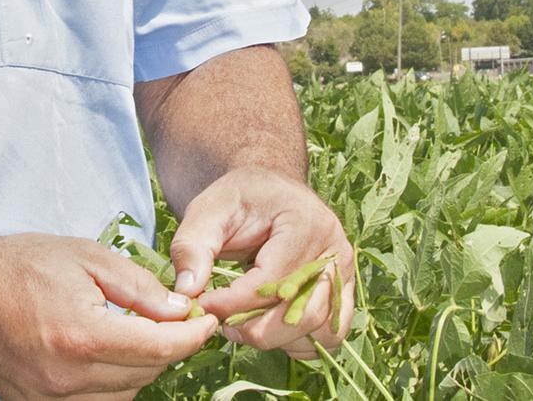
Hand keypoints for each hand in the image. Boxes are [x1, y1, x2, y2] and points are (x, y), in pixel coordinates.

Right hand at [0, 232, 218, 399]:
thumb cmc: (22, 265)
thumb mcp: (87, 258)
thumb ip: (139, 288)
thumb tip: (180, 310)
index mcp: (81, 336)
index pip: (158, 349)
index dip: (191, 336)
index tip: (206, 322)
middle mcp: (65, 379)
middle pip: (144, 375)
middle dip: (167, 348)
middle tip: (173, 320)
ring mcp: (47, 400)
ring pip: (122, 397)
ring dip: (139, 369)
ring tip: (133, 334)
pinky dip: (110, 385)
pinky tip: (105, 355)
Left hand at [167, 166, 353, 358]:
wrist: (270, 192)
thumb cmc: (239, 199)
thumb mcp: (208, 210)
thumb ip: (192, 246)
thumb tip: (187, 291)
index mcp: (306, 221)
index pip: (272, 280)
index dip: (233, 302)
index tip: (202, 306)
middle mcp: (336, 248)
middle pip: (301, 312)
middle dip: (254, 327)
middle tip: (222, 322)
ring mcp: (344, 273)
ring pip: (318, 330)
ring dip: (277, 338)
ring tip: (243, 322)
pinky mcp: (344, 293)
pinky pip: (329, 335)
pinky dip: (297, 341)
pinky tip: (267, 324)